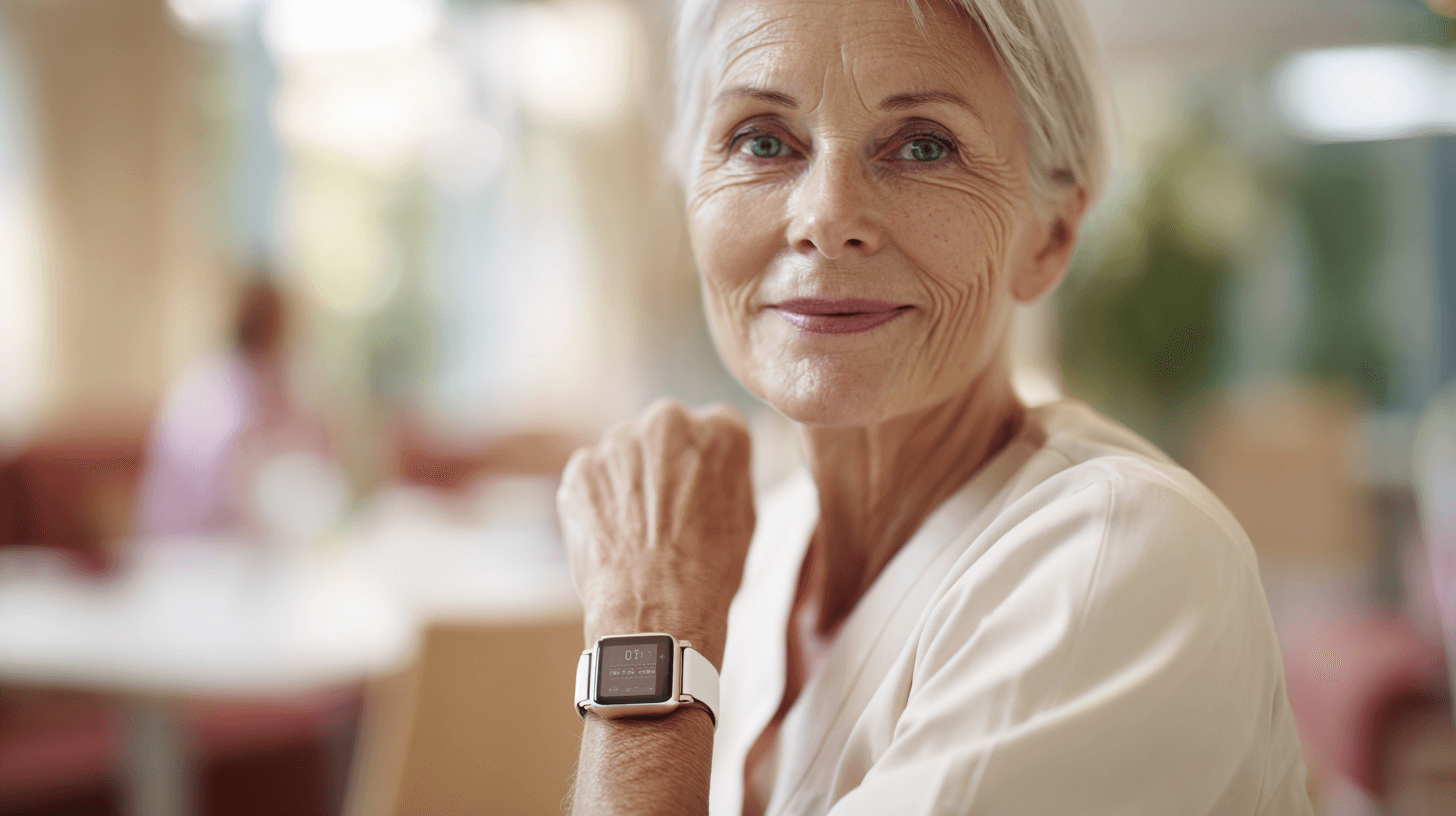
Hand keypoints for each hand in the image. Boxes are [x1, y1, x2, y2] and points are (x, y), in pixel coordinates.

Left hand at [557, 399, 754, 667]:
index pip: (716, 428)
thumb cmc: (711, 572)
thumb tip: (715, 467)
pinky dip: (599, 499)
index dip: (707, 464)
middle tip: (669, 511)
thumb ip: (728, 475)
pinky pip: (593, 475)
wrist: (657, 609)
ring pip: (626, 453)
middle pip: (667, 433)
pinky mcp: (581, 467)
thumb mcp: (745, 516)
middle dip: (666, 462)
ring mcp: (619, 442)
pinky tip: (613, 534)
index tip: (702, 490)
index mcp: (721, 430)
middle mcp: (669, 422)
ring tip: (639, 530)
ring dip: (630, 479)